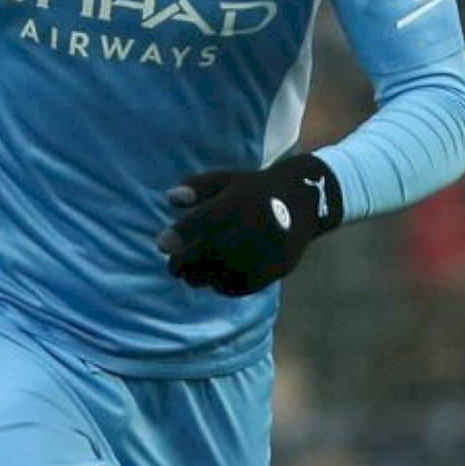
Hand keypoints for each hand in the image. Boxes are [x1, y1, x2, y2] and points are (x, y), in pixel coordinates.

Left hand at [156, 152, 342, 296]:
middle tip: (173, 266)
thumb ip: (197, 187)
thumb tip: (169, 198)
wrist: (303, 203)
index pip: (200, 223)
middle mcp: (252, 227)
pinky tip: (215, 278)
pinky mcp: (272, 270)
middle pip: (206, 254)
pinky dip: (223, 285)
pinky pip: (239, 285)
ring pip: (222, 273)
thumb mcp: (226, 180)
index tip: (161, 244)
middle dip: (183, 263)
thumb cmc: (254, 190)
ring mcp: (263, 251)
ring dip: (200, 276)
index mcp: (238, 200)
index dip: (176, 236)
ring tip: (191, 274)